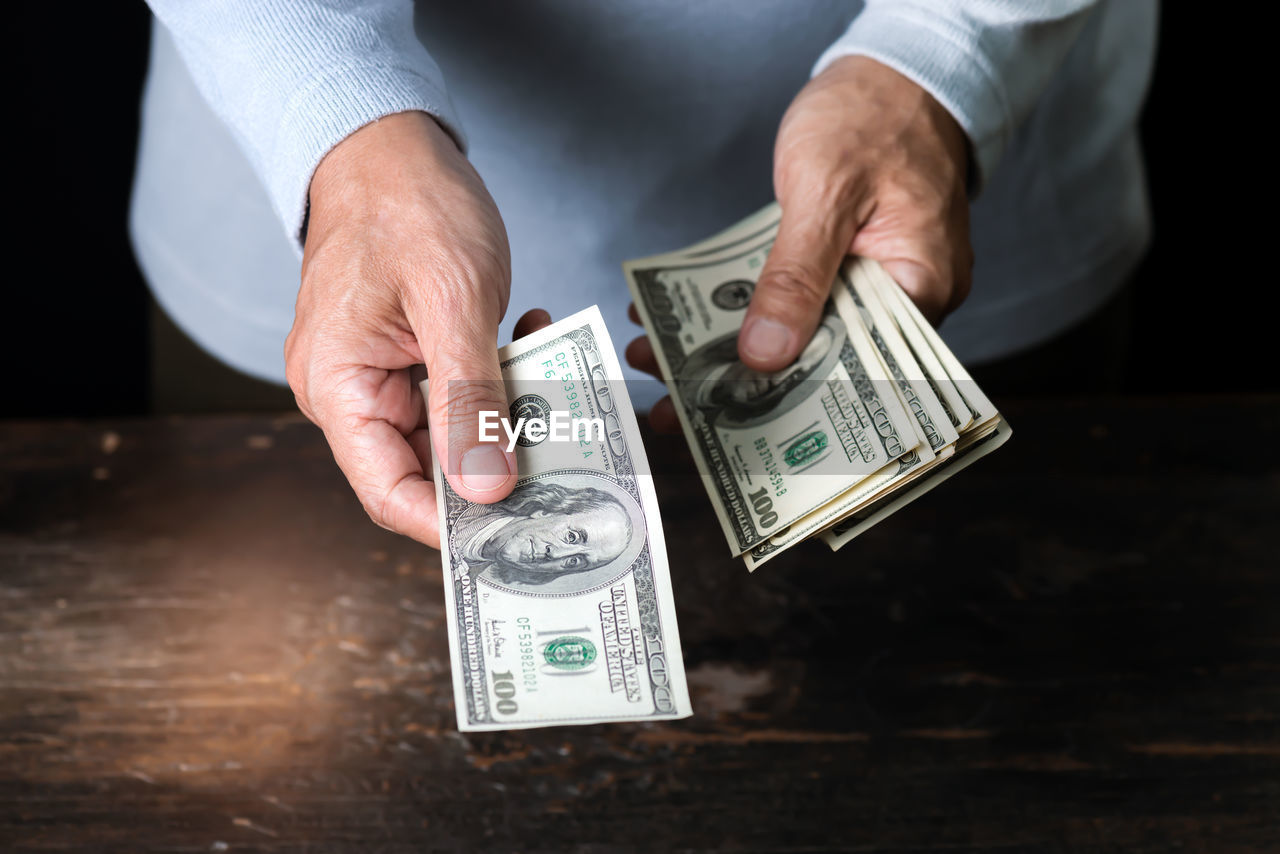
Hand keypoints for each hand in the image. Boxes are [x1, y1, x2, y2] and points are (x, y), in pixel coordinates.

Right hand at [285, 110, 547, 546]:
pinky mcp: (412, 357)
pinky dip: (502, 379)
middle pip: (426, 470)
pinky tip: (535, 341)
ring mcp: (382, 376)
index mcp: (338, 388)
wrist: (389, 143)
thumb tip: (485, 491)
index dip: (452, 524)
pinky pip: (460, 393)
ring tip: (554, 378)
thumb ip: (469, 401)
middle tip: (563, 456)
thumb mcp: (451, 302)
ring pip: (453, 433)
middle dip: (496, 467)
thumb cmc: (406, 204)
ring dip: (508, 415)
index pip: (390, 492)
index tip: (517, 532)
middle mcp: (352, 393)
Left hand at [626, 55, 970, 429]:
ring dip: (733, 348)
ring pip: (803, 334)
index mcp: (921, 290)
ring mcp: (875, 283)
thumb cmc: (874, 113)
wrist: (892, 67)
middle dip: (744, 386)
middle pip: (823, 365)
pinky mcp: (846, 266)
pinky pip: (799, 300)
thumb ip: (796, 275)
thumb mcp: (826, 191)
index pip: (857, 374)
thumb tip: (766, 354)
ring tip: (662, 359)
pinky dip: (748, 309)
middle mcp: (905, 299)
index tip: (723, 424)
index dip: (789, 406)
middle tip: (673, 403)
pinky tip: (690, 317)